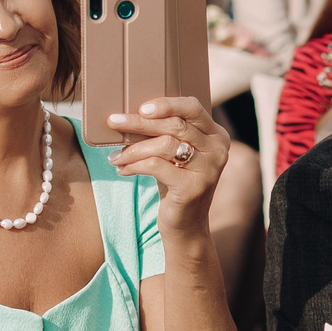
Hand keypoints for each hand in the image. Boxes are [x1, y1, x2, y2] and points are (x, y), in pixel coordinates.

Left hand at [108, 96, 229, 220]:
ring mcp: (208, 170)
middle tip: (113, 121)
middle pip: (175, 125)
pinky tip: (122, 169)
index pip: (192, 108)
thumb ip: (167, 133)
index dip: (166, 104)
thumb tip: (130, 114)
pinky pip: (156, 166)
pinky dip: (134, 165)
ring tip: (115, 156)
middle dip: (140, 122)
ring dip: (133, 148)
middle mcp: (217, 150)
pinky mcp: (192, 188)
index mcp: (216, 136)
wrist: (186, 226)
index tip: (140, 107)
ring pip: (164, 145)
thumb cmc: (176, 183)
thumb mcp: (176, 155)